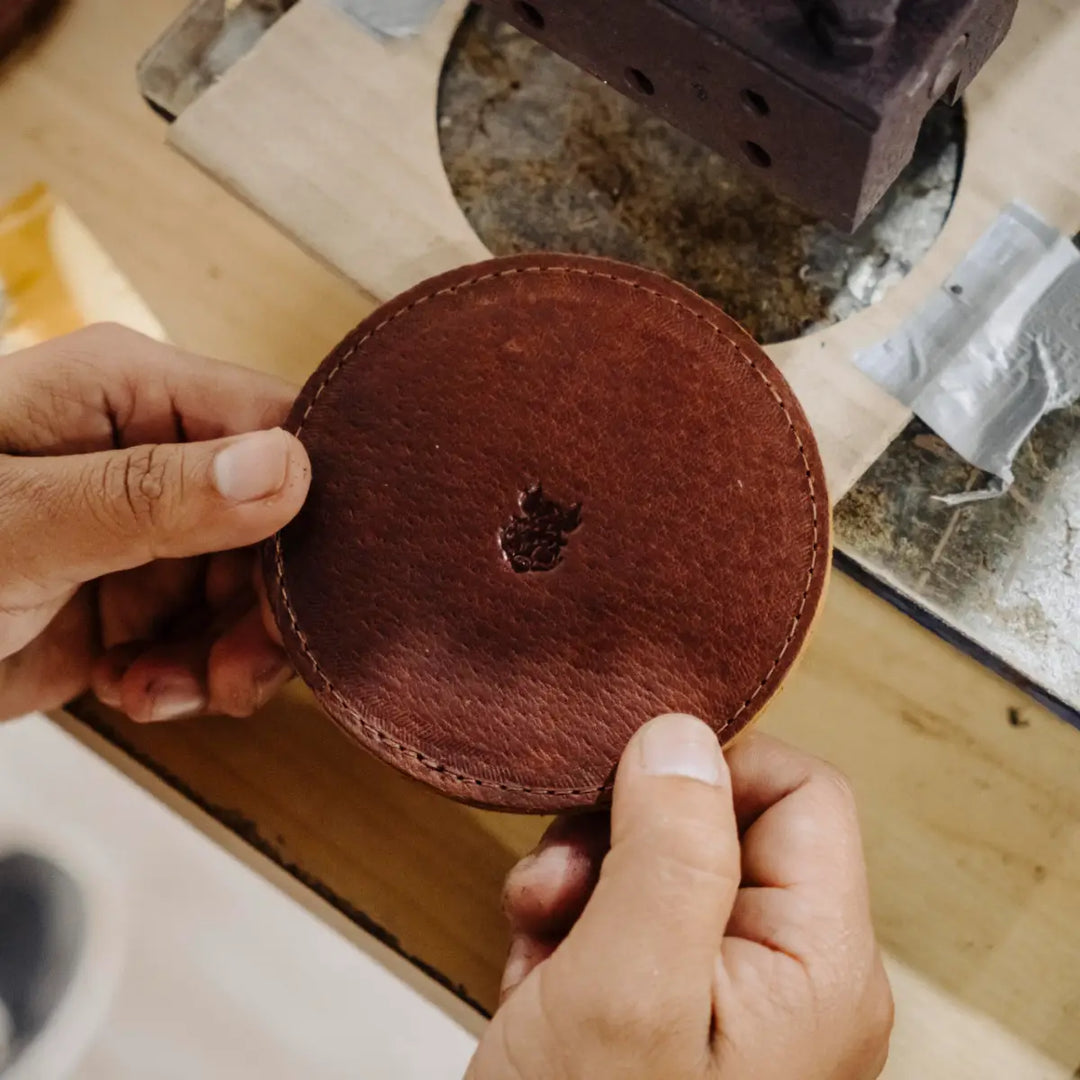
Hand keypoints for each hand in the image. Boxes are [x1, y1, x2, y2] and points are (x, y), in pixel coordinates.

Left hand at [0, 324, 309, 722]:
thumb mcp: (15, 525)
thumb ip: (151, 496)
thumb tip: (288, 467)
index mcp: (129, 393)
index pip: (275, 422)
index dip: (312, 500)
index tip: (307, 584)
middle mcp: (151, 452)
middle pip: (277, 520)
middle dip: (264, 605)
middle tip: (237, 672)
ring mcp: (145, 528)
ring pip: (249, 590)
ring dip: (224, 655)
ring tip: (161, 688)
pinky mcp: (134, 596)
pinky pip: (207, 636)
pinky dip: (186, 678)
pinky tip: (131, 688)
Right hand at [471, 715, 892, 1079]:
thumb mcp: (623, 985)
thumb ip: (669, 848)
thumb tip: (683, 733)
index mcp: (820, 965)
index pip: (800, 790)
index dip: (707, 775)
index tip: (621, 799)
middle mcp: (793, 980)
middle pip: (723, 827)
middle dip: (623, 839)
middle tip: (557, 884)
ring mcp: (734, 1005)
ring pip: (665, 873)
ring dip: (585, 886)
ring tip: (535, 935)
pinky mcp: (680, 1021)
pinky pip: (633, 928)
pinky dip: (575, 935)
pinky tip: (537, 980)